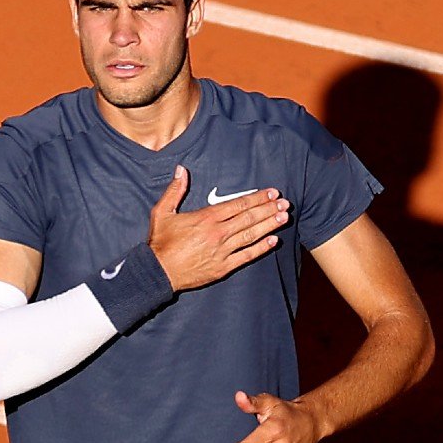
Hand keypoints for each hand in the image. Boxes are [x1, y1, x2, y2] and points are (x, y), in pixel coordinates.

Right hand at [148, 166, 288, 291]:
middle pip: (249, 218)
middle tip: (284, 203)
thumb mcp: (162, 212)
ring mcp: (222, 251)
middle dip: (269, 209)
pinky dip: (261, 248)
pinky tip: (273, 241)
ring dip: (269, 225)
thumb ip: (175, 190)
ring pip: (251, 235)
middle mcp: (218, 233)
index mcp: (206, 218)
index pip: (238, 205)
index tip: (271, 193)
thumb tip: (182, 170)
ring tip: (284, 217)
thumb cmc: (160, 242)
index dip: (257, 198)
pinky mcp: (223, 267)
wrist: (158, 272)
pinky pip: (246, 256)